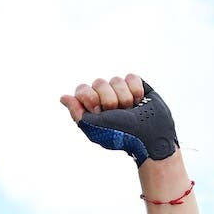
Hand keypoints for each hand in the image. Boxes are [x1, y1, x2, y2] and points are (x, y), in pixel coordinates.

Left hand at [60, 74, 177, 162]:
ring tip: (131, 111)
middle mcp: (105, 97)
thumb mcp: (94, 128)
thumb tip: (63, 97)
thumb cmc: (121, 136)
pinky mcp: (136, 85)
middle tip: (118, 114)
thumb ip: (77, 113)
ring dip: (125, 98)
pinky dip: (136, 90)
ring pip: (116, 79)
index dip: (91, 98)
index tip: (99, 112)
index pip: (82, 89)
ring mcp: (120, 90)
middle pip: (99, 82)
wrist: (150, 137)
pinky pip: (131, 77)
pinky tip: (140, 102)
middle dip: (110, 100)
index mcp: (92, 106)